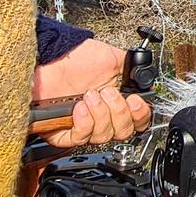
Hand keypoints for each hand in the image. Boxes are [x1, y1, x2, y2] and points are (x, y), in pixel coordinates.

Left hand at [35, 39, 150, 147]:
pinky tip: (79, 109)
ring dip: (100, 115)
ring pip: (103, 136)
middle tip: (108, 92)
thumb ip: (132, 69)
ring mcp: (83, 125)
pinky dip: (83, 124)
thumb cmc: (74, 57)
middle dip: (119, 113)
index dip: (140, 115)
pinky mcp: (63, 132)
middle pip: (123, 132)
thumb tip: (145, 78)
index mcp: (115, 101)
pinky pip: (80, 139)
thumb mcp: (111, 58)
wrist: (50, 57)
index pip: (137, 121)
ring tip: (89, 95)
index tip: (135, 101)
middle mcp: (101, 116)